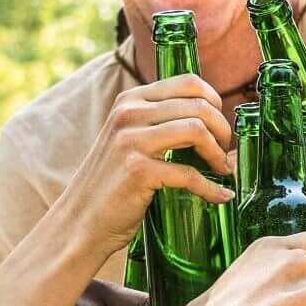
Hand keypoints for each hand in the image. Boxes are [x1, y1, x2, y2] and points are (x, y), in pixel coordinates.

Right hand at [59, 74, 232, 258]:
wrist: (80, 222)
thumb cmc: (111, 185)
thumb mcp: (128, 140)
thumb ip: (157, 125)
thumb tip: (211, 126)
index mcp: (130, 100)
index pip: (188, 82)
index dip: (215, 103)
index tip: (221, 127)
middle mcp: (129, 113)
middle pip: (199, 106)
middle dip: (223, 131)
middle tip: (225, 152)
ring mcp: (131, 140)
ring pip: (197, 130)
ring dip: (219, 153)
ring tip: (222, 169)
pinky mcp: (138, 170)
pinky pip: (190, 174)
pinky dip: (211, 188)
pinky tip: (219, 195)